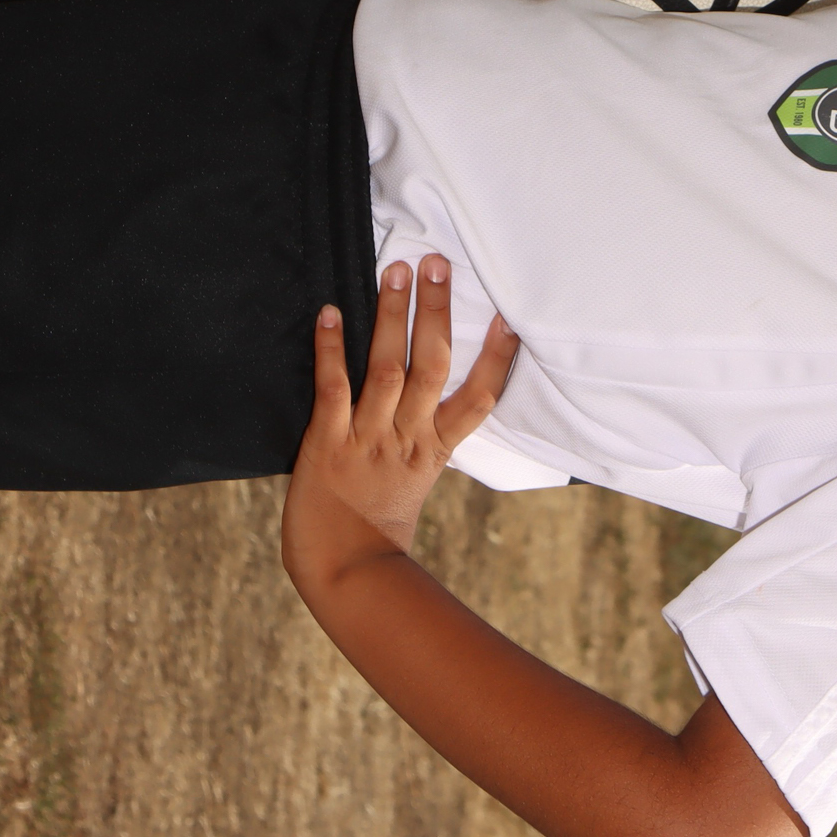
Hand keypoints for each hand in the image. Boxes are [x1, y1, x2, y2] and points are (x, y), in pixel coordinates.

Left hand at [292, 257, 518, 556]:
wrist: (341, 571)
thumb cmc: (377, 530)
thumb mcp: (416, 482)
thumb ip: (425, 441)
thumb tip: (435, 404)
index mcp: (434, 450)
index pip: (478, 399)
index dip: (497, 359)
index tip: (509, 319)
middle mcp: (406, 438)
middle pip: (432, 367)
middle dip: (437, 313)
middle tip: (438, 264)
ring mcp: (368, 438)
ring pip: (387, 368)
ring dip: (391, 317)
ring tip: (396, 271)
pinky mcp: (328, 443)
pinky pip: (333, 388)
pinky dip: (331, 349)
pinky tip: (330, 313)